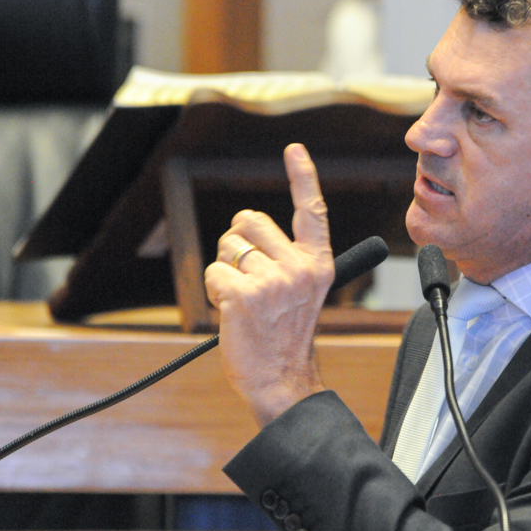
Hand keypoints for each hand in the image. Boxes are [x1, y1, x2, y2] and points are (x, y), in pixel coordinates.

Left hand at [204, 143, 334, 424]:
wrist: (282, 380)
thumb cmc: (286, 338)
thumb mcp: (304, 293)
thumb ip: (288, 260)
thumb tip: (248, 230)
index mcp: (317, 264)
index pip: (312, 211)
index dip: (303, 176)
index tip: (294, 150)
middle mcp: (299, 267)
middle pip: (249, 221)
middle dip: (238, 243)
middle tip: (249, 279)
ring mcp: (272, 281)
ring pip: (227, 246)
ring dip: (225, 269)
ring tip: (243, 300)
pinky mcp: (244, 295)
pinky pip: (213, 273)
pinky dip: (215, 291)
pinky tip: (233, 312)